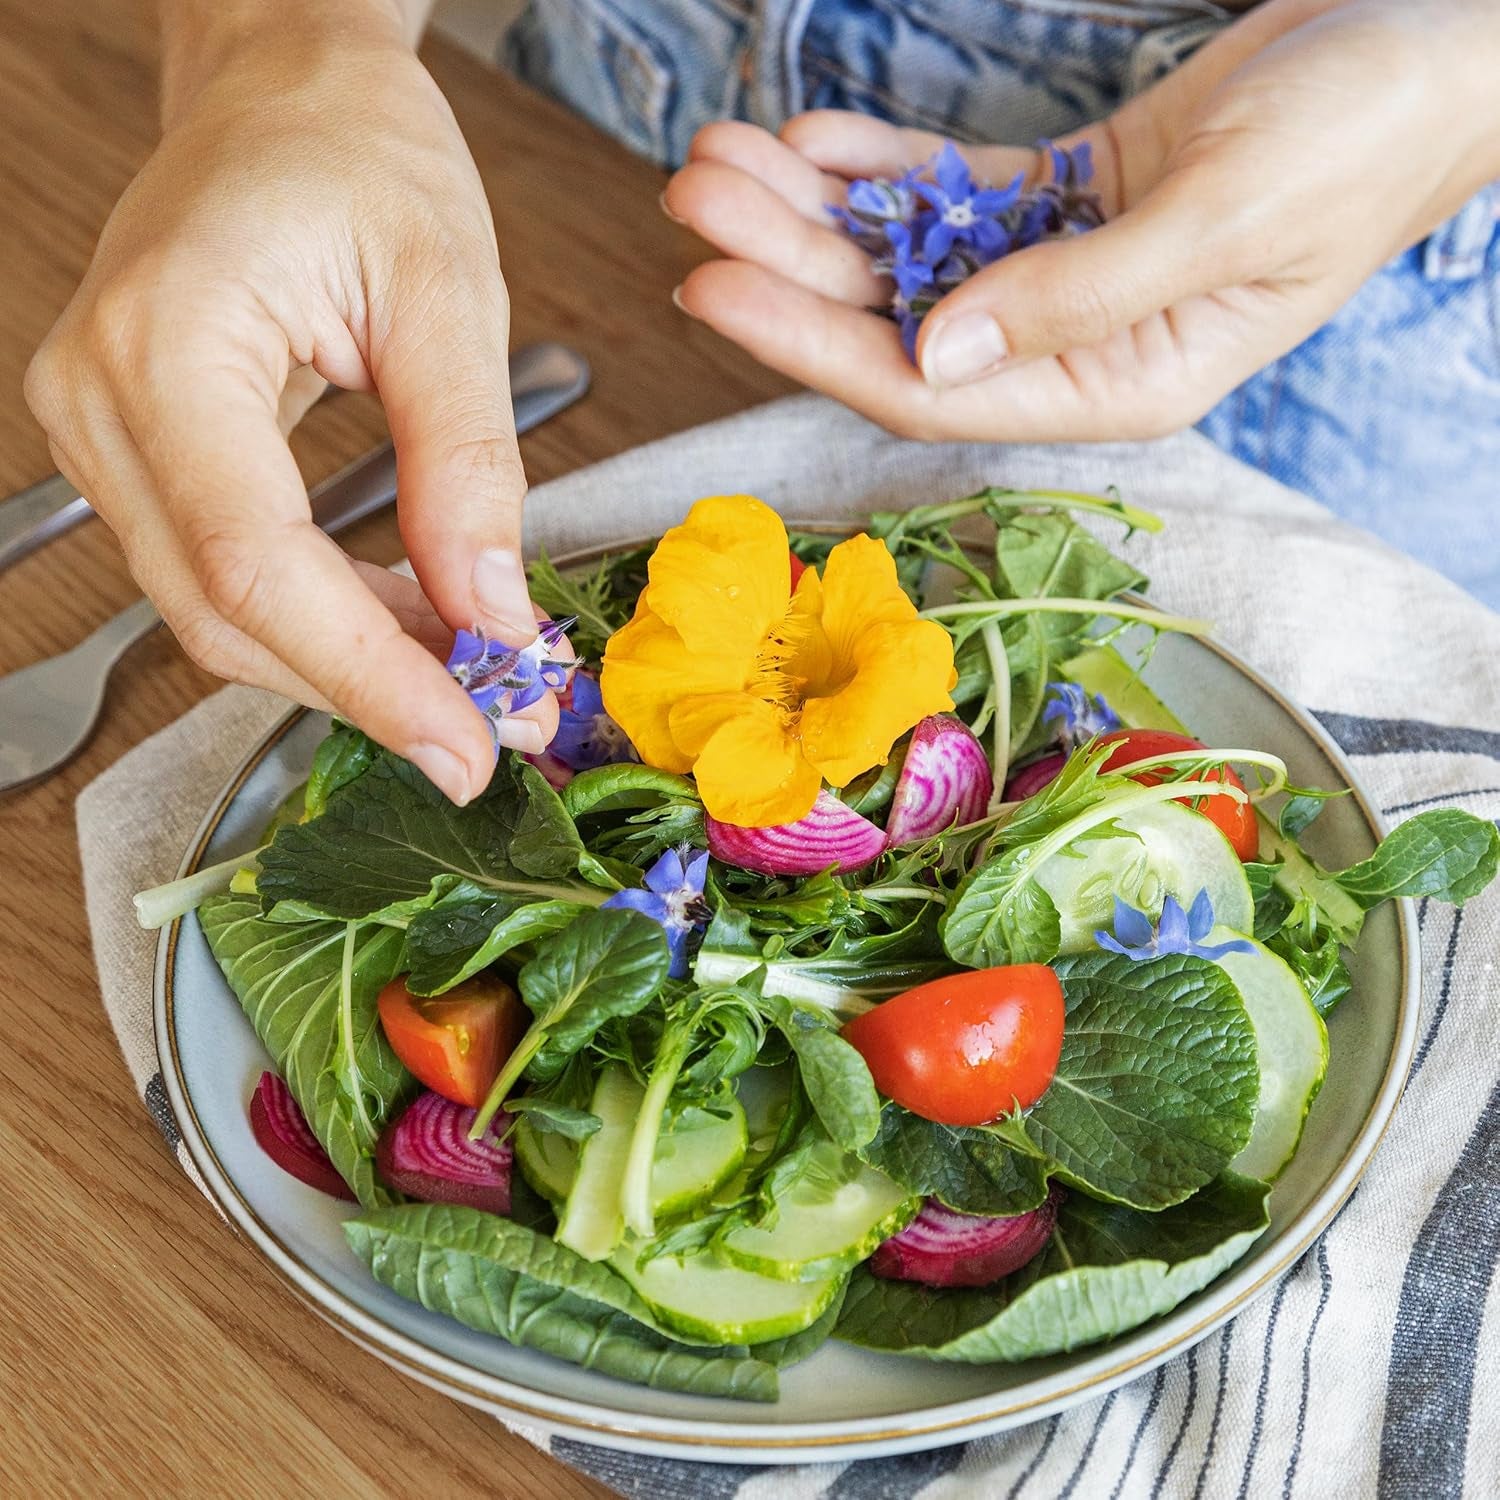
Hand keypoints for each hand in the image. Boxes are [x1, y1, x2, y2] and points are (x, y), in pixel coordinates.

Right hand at [25, 0, 549, 804]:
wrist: (283, 93)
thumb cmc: (355, 150)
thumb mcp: (447, 291)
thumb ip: (467, 461)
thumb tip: (492, 613)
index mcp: (164, 343)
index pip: (254, 562)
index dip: (366, 674)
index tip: (467, 744)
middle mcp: (100, 401)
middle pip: (225, 613)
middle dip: (370, 690)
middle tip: (493, 732)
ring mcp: (106, 434)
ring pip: (222, 613)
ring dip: (353, 666)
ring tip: (473, 683)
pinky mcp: (143, 454)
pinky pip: (230, 573)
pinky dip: (327, 620)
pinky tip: (415, 630)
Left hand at [664, 0, 1499, 442]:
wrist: (1442, 45)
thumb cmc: (1364, 139)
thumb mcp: (1224, 220)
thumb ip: (1075, 298)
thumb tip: (935, 353)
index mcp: (1113, 385)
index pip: (929, 388)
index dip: (810, 343)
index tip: (711, 288)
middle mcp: (1073, 346)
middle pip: (897, 321)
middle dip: (787, 263)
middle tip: (690, 197)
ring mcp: (1066, 275)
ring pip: (912, 256)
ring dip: (814, 210)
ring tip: (722, 155)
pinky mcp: (1071, 202)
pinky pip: (952, 197)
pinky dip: (883, 170)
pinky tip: (812, 142)